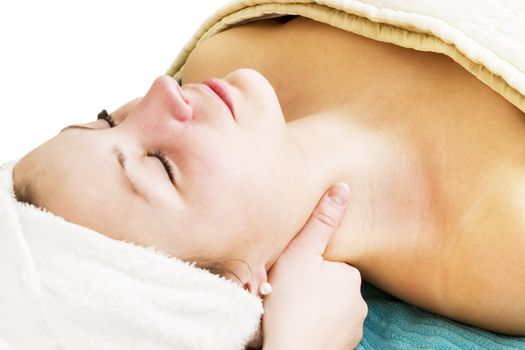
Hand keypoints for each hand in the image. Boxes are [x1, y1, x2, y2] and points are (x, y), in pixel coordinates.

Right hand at [262, 183, 366, 349]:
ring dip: (312, 306)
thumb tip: (343, 187)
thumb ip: (321, 222)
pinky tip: (298, 326)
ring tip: (289, 311)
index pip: (329, 261)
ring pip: (329, 307)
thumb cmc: (290, 304)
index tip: (290, 274)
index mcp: (350, 275)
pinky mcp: (344, 346)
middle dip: (311, 285)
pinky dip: (315, 325)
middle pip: (329, 284)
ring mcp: (354, 327)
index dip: (307, 265)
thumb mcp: (299, 254)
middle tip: (285, 292)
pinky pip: (329, 327)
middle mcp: (359, 301)